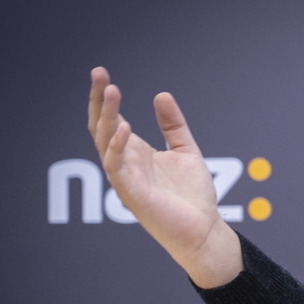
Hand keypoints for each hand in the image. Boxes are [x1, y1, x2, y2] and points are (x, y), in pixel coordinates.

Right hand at [88, 67, 241, 287]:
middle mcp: (126, 163)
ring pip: (104, 142)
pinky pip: (116, 167)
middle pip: (101, 126)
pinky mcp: (132, 194)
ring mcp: (126, 178)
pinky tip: (123, 127)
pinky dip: (117, 147)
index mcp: (136, 153)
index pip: (111, 119)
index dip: (105, 97)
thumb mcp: (186, 152)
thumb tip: (161, 95)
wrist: (205, 230)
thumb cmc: (194, 197)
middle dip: (98, 100)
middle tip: (99, 73)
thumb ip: (173, 126)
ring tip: (110, 91)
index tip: (102, 73)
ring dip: (105, 116)